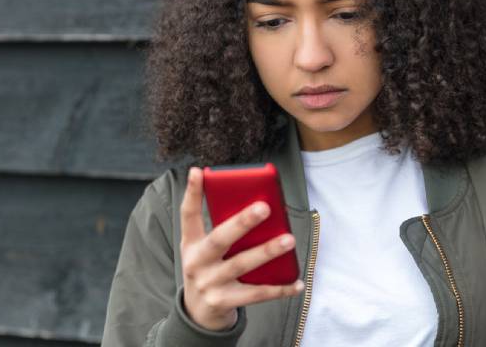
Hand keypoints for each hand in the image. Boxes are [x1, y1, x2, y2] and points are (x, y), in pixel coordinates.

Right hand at [179, 166, 304, 330]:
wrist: (198, 314)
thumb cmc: (209, 270)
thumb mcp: (204, 250)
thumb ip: (224, 231)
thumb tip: (258, 207)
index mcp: (191, 243)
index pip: (188, 215)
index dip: (192, 193)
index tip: (198, 172)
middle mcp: (197, 262)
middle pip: (220, 239)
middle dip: (242, 222)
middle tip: (265, 207)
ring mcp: (209, 284)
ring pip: (241, 265)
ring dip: (267, 252)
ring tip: (289, 240)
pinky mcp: (224, 302)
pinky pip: (256, 294)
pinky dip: (279, 289)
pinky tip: (297, 282)